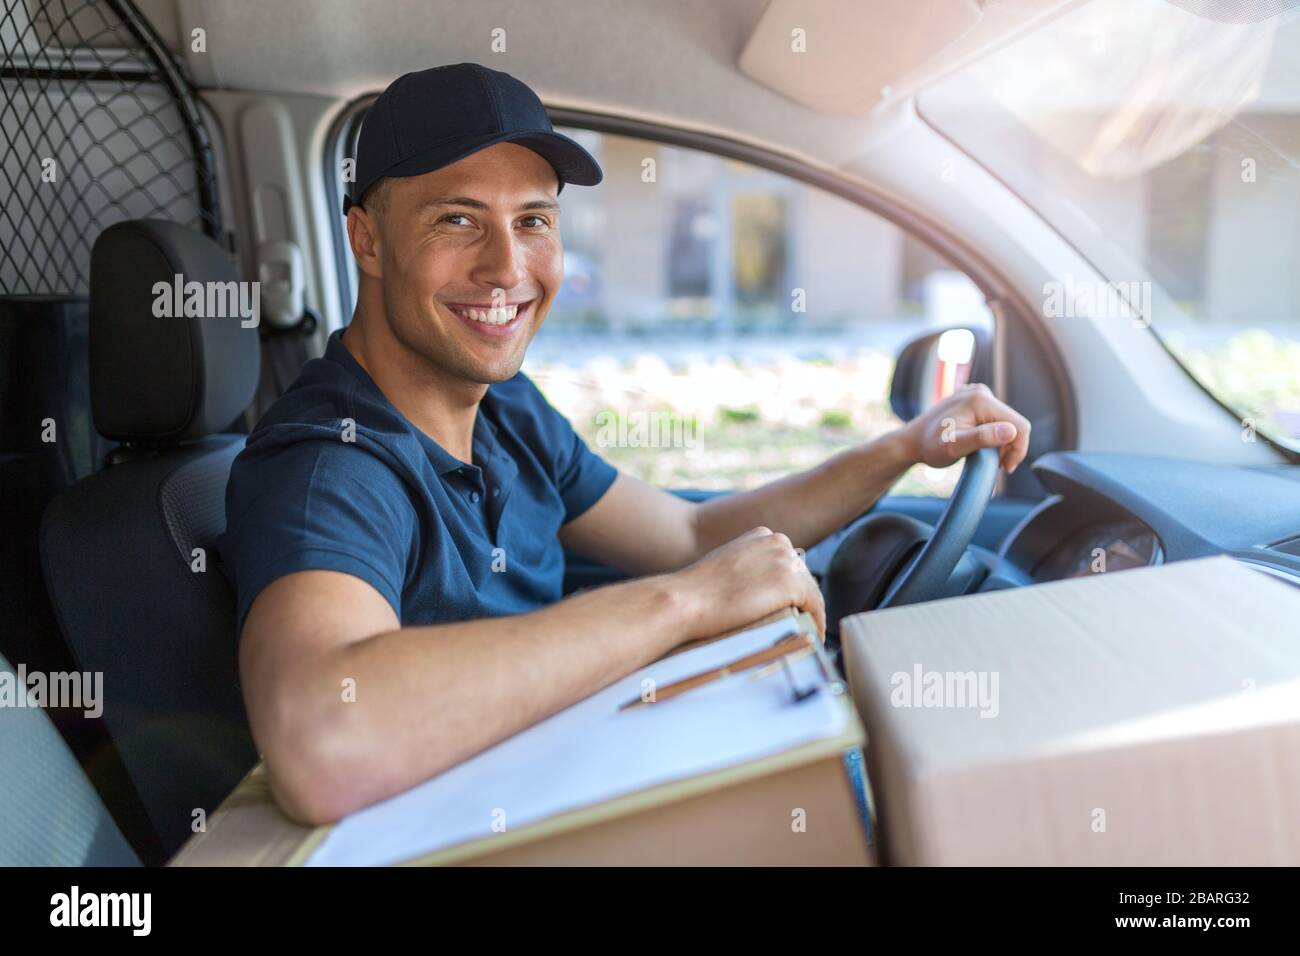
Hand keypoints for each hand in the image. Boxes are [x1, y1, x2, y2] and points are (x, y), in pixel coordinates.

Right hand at [671, 526, 825, 641]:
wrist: (685, 600)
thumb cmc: (695, 591)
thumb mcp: (725, 565)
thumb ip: (746, 568)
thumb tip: (757, 588)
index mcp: (762, 535)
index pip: (788, 564)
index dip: (790, 589)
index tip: (791, 607)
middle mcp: (778, 542)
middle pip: (803, 577)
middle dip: (802, 601)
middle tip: (801, 625)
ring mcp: (786, 561)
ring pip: (811, 593)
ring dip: (810, 614)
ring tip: (805, 634)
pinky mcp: (791, 583)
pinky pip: (815, 608)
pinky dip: (816, 624)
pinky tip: (811, 638)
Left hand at [901, 383, 1031, 474]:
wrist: (912, 441)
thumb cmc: (930, 447)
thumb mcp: (954, 447)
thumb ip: (982, 438)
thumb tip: (1010, 431)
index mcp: (981, 400)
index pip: (1019, 426)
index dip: (1018, 450)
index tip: (1005, 468)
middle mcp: (981, 392)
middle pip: (1014, 423)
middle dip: (1010, 447)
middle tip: (995, 465)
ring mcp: (977, 394)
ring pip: (1006, 422)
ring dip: (1002, 442)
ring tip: (985, 456)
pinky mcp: (975, 400)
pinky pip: (995, 418)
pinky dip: (994, 434)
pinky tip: (979, 445)